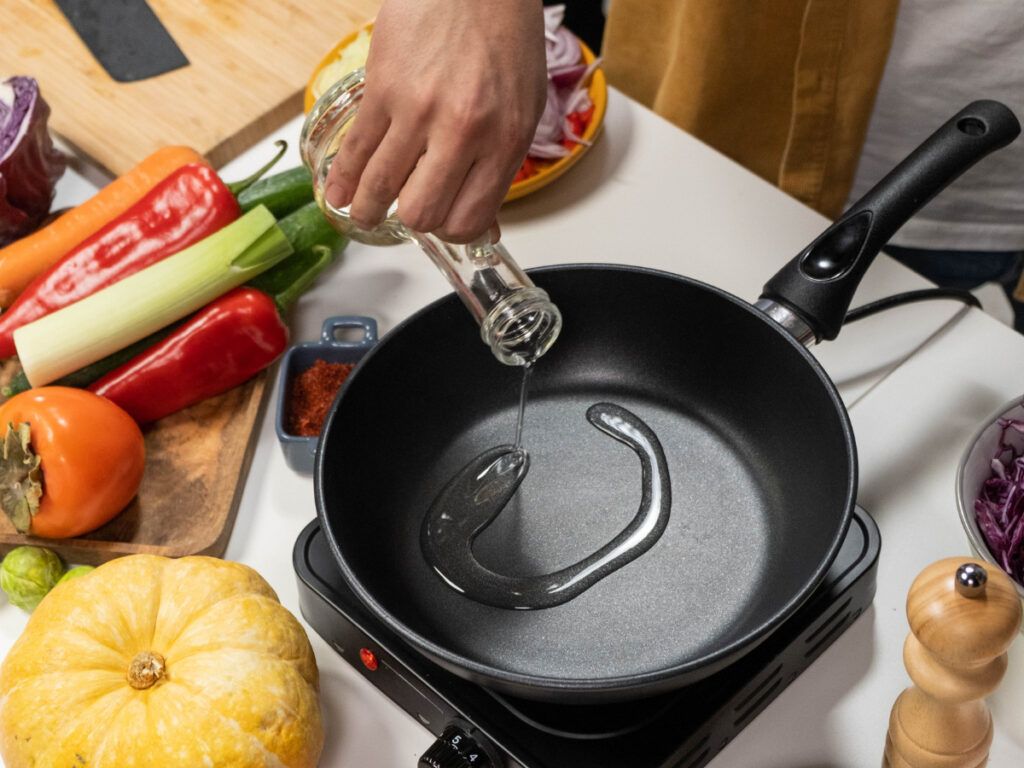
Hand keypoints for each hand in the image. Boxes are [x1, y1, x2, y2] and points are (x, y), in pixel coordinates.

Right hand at [324, 0, 546, 242]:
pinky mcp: (382, 89)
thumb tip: (485, 226)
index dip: (454, 231)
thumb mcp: (521, 111)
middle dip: (413, 222)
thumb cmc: (505, 38)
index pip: (469, 219)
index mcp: (504, 140)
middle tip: (405, 215)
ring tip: (364, 214)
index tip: (444, 225)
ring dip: (368, 210)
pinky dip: (343, 180)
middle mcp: (462, 131)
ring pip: (382, 188)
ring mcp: (418, 111)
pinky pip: (356, 150)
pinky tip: (338, 194)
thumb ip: (501, 170)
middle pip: (423, 213)